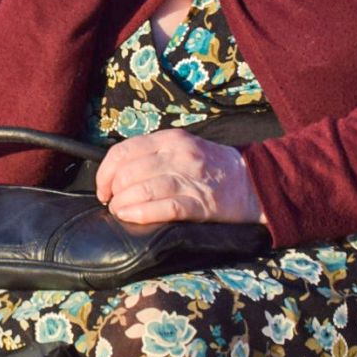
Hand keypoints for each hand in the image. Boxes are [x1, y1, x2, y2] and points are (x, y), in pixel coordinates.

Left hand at [95, 128, 265, 225]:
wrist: (253, 181)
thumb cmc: (211, 166)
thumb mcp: (181, 148)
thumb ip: (152, 154)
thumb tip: (116, 171)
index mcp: (169, 139)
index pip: (123, 151)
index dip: (105, 172)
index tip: (103, 188)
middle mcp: (177, 155)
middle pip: (129, 172)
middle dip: (113, 191)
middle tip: (112, 203)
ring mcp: (189, 179)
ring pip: (142, 189)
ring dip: (123, 204)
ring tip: (119, 212)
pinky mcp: (201, 203)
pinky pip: (163, 208)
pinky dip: (141, 214)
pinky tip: (131, 217)